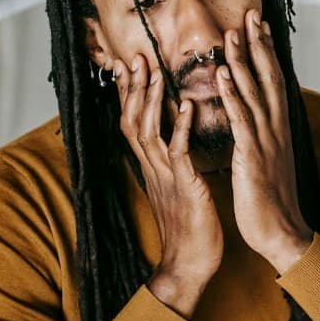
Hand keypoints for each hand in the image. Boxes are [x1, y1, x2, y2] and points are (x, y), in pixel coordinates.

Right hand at [115, 55, 222, 317]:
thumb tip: (171, 143)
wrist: (191, 263)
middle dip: (132, 88)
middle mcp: (153, 168)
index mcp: (152, 167)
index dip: (129, 94)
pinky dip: (182, 127)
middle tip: (133, 56)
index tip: (128, 65)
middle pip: (132, 120)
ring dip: (151, 99)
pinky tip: (188, 105)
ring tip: (155, 71)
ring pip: (149, 130)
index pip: (132, 122)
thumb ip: (171, 164)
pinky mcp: (185, 186)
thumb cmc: (190, 227)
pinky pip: (179, 152)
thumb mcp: (177, 188)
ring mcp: (166, 176)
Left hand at [217, 9, 312, 273]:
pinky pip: (241, 117)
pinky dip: (232, 92)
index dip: (267, 53)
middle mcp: (275, 129)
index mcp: (278, 130)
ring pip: (254, 91)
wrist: (281, 232)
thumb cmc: (271, 201)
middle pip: (268, 78)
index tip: (260, 26)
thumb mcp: (268, 161)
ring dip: (244, 59)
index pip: (273, 82)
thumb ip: (260, 137)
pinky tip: (223, 72)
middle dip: (259, 45)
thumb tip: (253, 120)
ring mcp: (265, 140)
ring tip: (233, 32)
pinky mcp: (252, 155)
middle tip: (251, 14)